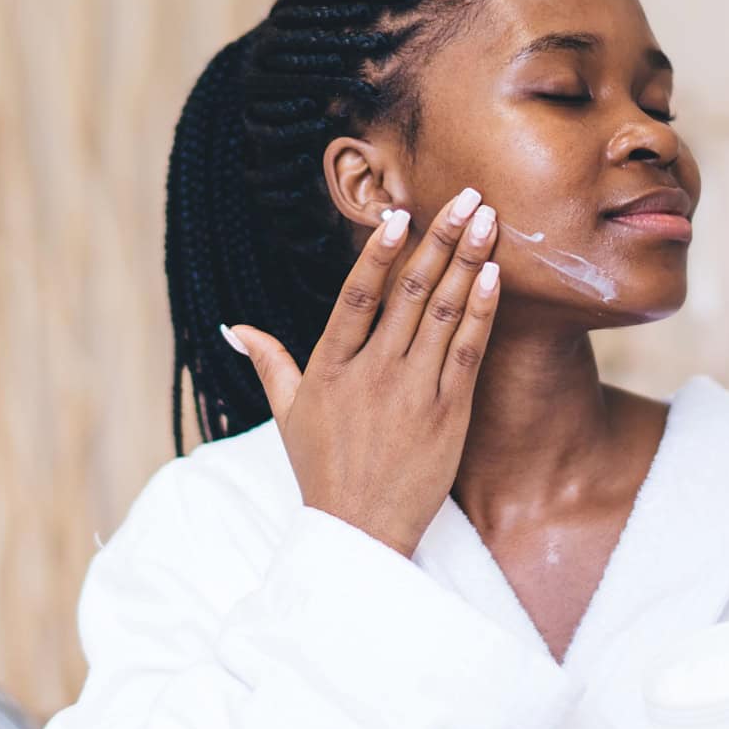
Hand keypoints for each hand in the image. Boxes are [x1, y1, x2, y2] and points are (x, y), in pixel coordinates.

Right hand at [225, 188, 505, 556]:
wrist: (359, 532)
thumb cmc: (323, 473)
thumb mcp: (286, 415)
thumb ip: (268, 363)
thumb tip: (234, 328)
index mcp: (330, 367)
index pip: (356, 297)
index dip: (379, 253)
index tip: (399, 215)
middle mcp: (372, 372)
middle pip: (410, 293)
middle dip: (440, 239)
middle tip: (466, 197)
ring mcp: (412, 391)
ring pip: (444, 313)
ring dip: (468, 261)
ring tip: (487, 220)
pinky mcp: (448, 413)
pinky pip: (469, 351)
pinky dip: (482, 311)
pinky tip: (494, 275)